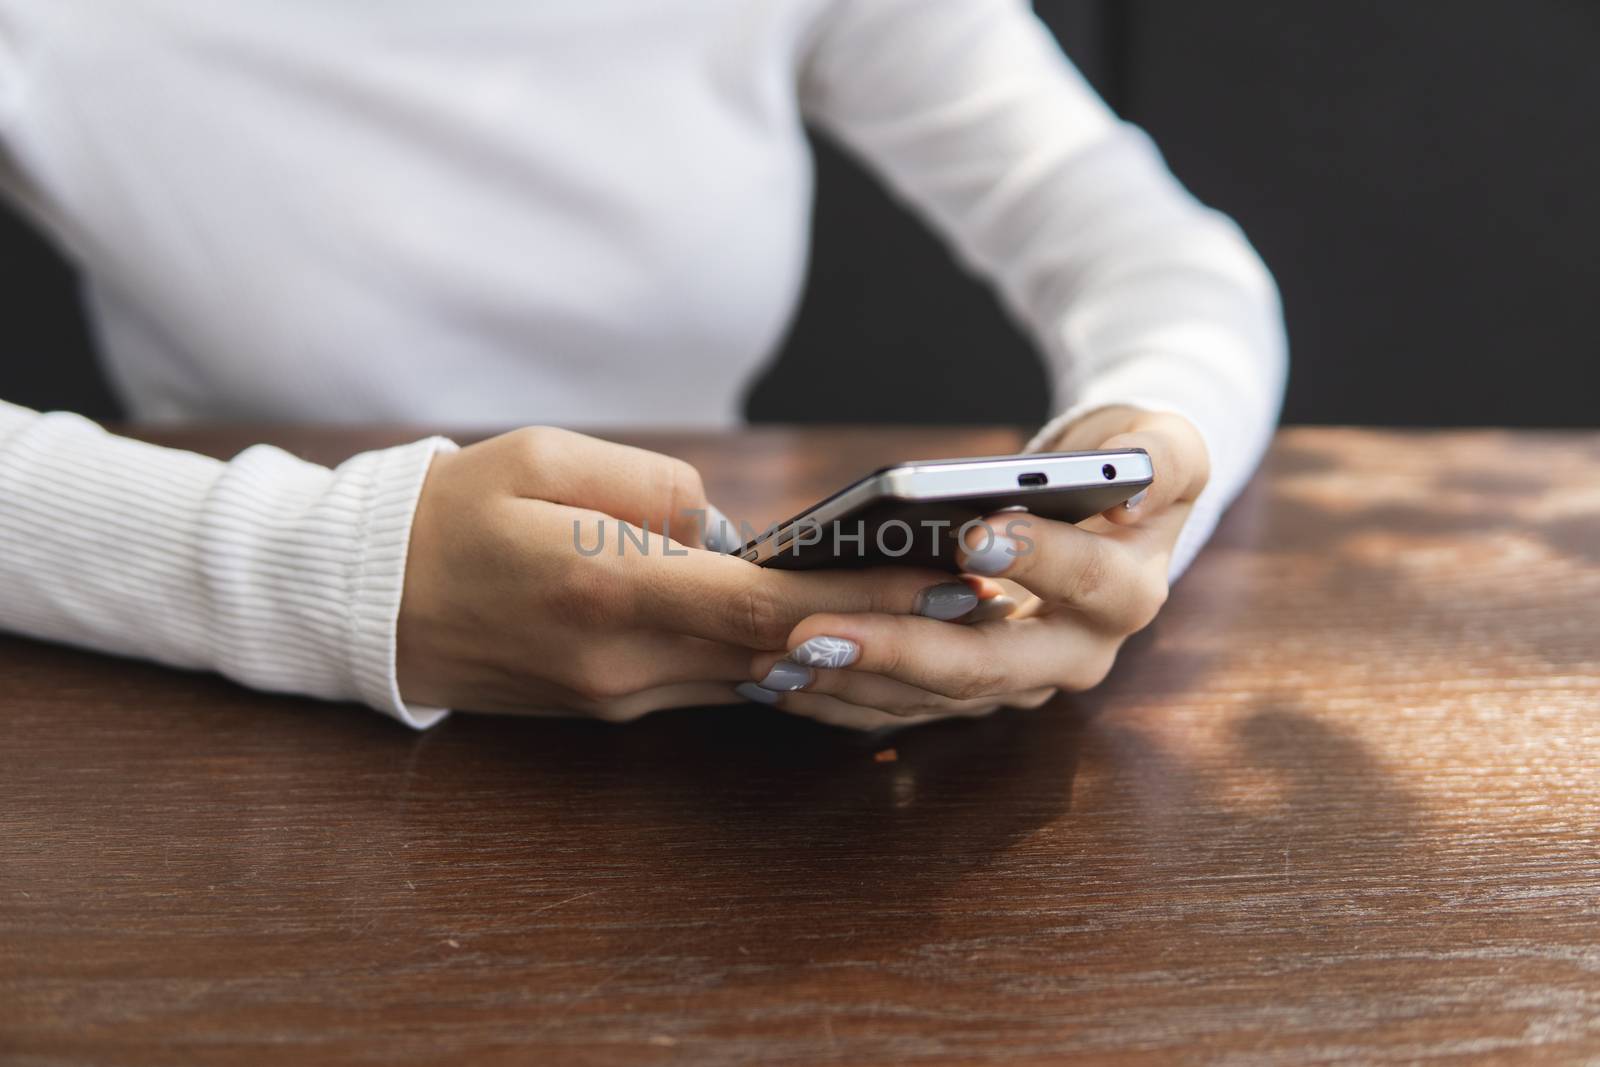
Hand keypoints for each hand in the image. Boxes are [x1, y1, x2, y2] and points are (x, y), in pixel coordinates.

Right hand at [397, 427, 963, 719]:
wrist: (366, 600)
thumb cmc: (450, 512)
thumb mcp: (543, 457)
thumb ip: (652, 487)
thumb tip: (724, 526)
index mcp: (606, 592)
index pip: (763, 607)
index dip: (862, 598)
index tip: (941, 583)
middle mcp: (623, 663)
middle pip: (776, 654)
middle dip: (877, 630)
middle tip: (967, 600)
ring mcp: (618, 697)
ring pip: (752, 680)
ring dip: (836, 654)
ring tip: (921, 618)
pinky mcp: (612, 705)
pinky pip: (716, 688)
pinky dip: (777, 666)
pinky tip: (831, 641)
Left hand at [741, 407, 1209, 727]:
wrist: (1110, 513)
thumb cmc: (1128, 469)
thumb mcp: (1170, 446)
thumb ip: (1164, 459)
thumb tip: (1136, 480)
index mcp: (1127, 594)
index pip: (1086, 583)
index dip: (1034, 560)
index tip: (972, 532)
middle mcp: (1074, 654)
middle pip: (988, 665)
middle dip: (900, 649)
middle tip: (816, 630)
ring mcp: (1016, 679)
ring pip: (932, 695)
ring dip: (853, 679)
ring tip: (777, 650)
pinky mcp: (967, 686)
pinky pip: (900, 700)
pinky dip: (840, 690)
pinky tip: (774, 671)